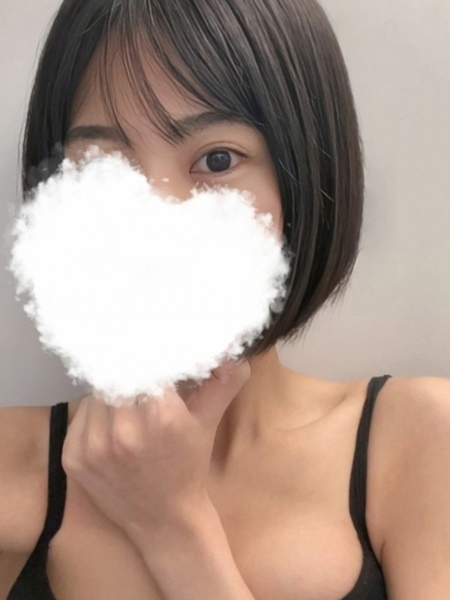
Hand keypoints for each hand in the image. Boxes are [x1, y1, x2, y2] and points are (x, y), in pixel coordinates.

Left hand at [61, 359, 250, 543]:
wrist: (164, 520)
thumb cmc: (188, 466)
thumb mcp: (208, 422)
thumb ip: (223, 383)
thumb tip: (233, 352)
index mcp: (161, 416)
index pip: (146, 363)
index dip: (150, 358)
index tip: (153, 353)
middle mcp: (123, 429)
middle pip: (119, 375)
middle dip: (131, 373)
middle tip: (140, 375)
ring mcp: (93, 445)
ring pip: (97, 393)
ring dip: (110, 390)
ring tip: (127, 400)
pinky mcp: (73, 457)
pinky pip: (81, 415)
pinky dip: (94, 412)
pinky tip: (111, 423)